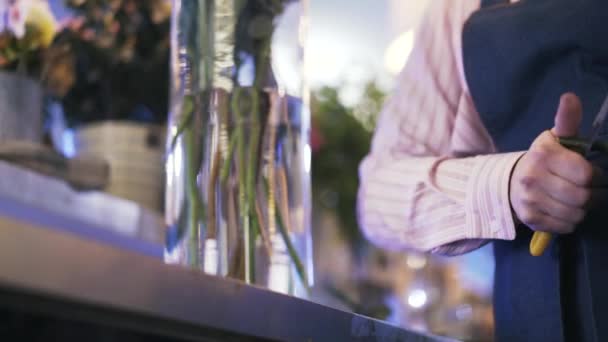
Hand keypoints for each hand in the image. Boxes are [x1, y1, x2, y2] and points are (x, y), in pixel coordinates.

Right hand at [510, 93, 596, 233]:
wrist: (512, 182)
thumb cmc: (544, 159)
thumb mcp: (556, 138)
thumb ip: (567, 120)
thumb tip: (570, 97)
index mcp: (543, 155)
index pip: (586, 175)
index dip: (597, 177)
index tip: (593, 175)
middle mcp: (532, 178)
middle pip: (583, 197)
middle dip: (593, 196)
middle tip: (589, 191)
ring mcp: (529, 200)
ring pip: (576, 214)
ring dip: (582, 210)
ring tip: (575, 200)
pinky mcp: (530, 219)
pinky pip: (565, 226)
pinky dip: (570, 221)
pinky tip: (562, 210)